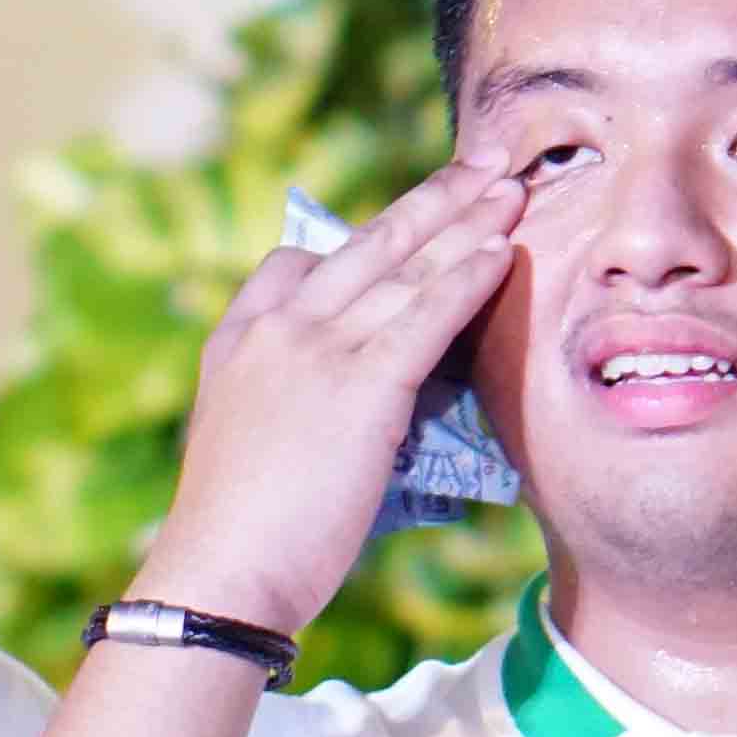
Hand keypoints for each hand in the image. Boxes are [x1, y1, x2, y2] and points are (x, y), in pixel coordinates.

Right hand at [139, 157, 529, 631]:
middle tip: (486, 162)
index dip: (366, 238)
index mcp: (240, 339)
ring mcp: (314, 349)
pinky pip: (424, 315)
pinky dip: (466, 277)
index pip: (298, 262)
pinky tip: (501, 250)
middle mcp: (276, 327)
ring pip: (403, 268)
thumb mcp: (253, 445)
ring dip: (465, 223)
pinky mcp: (358, 385)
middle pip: (366, 244)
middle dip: (434, 199)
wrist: (222, 575)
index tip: (415, 217)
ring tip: (514, 189)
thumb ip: (297, 405)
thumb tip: (360, 408)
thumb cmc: (244, 535)